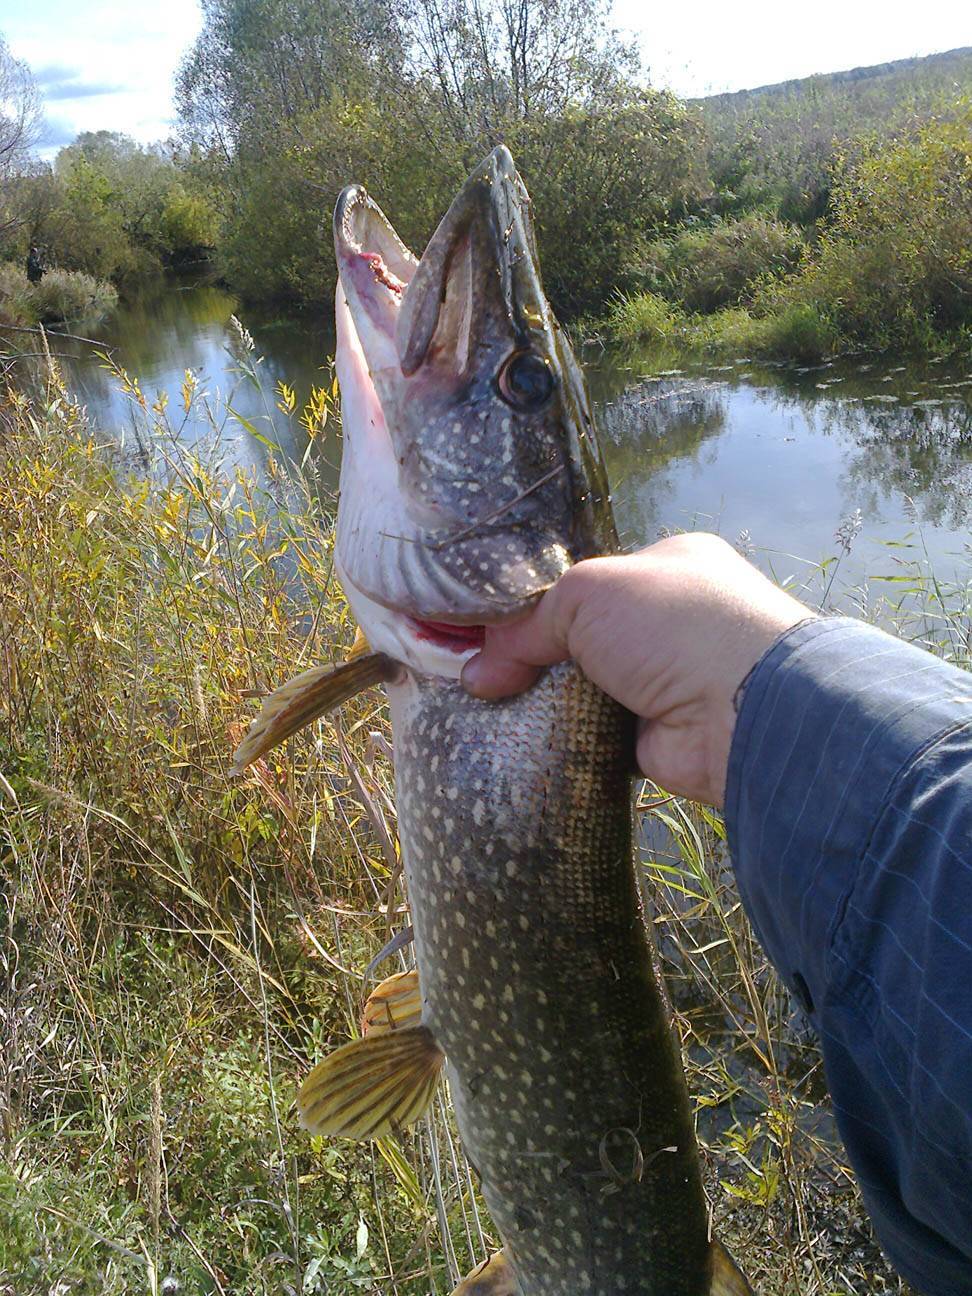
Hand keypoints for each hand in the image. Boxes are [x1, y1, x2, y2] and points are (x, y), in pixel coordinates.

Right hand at [461, 534, 811, 806]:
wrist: (744, 708)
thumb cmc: (671, 623)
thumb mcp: (588, 592)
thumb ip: (530, 622)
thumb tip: (478, 671)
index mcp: (666, 566)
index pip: (588, 581)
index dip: (536, 604)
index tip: (484, 629)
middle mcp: (669, 621)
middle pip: (580, 637)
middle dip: (533, 656)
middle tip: (475, 675)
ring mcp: (664, 681)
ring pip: (583, 688)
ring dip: (542, 699)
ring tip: (484, 707)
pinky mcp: (655, 737)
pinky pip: (591, 735)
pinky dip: (561, 738)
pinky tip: (517, 739)